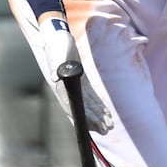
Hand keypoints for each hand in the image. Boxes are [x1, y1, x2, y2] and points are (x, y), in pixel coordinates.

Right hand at [39, 16, 113, 135]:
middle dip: (95, 121)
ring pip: (88, 105)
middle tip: (107, 129)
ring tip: (109, 126)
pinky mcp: (81, 81)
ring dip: (98, 116)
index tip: (96, 125)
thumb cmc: (57, 45)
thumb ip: (59, 66)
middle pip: (83, 109)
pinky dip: (98, 105)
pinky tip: (105, 112)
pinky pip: (90, 96)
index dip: (86, 117)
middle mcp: (67, 90)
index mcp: (61, 87)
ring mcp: (74, 86)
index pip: (75, 107)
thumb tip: (60, 75)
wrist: (56, 36)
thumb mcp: (57, 55)